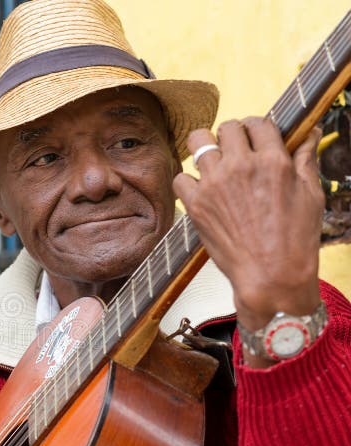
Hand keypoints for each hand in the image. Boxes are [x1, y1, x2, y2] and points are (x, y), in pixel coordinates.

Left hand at [173, 118, 323, 344]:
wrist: (271, 275)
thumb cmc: (295, 239)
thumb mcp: (311, 194)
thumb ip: (305, 160)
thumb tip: (310, 133)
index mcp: (273, 160)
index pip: (258, 123)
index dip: (256, 128)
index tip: (254, 138)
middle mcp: (241, 167)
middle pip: (227, 127)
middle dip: (232, 135)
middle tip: (234, 150)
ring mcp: (215, 184)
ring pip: (198, 142)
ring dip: (206, 148)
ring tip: (212, 162)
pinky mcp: (196, 205)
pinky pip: (180, 178)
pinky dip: (187, 181)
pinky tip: (200, 190)